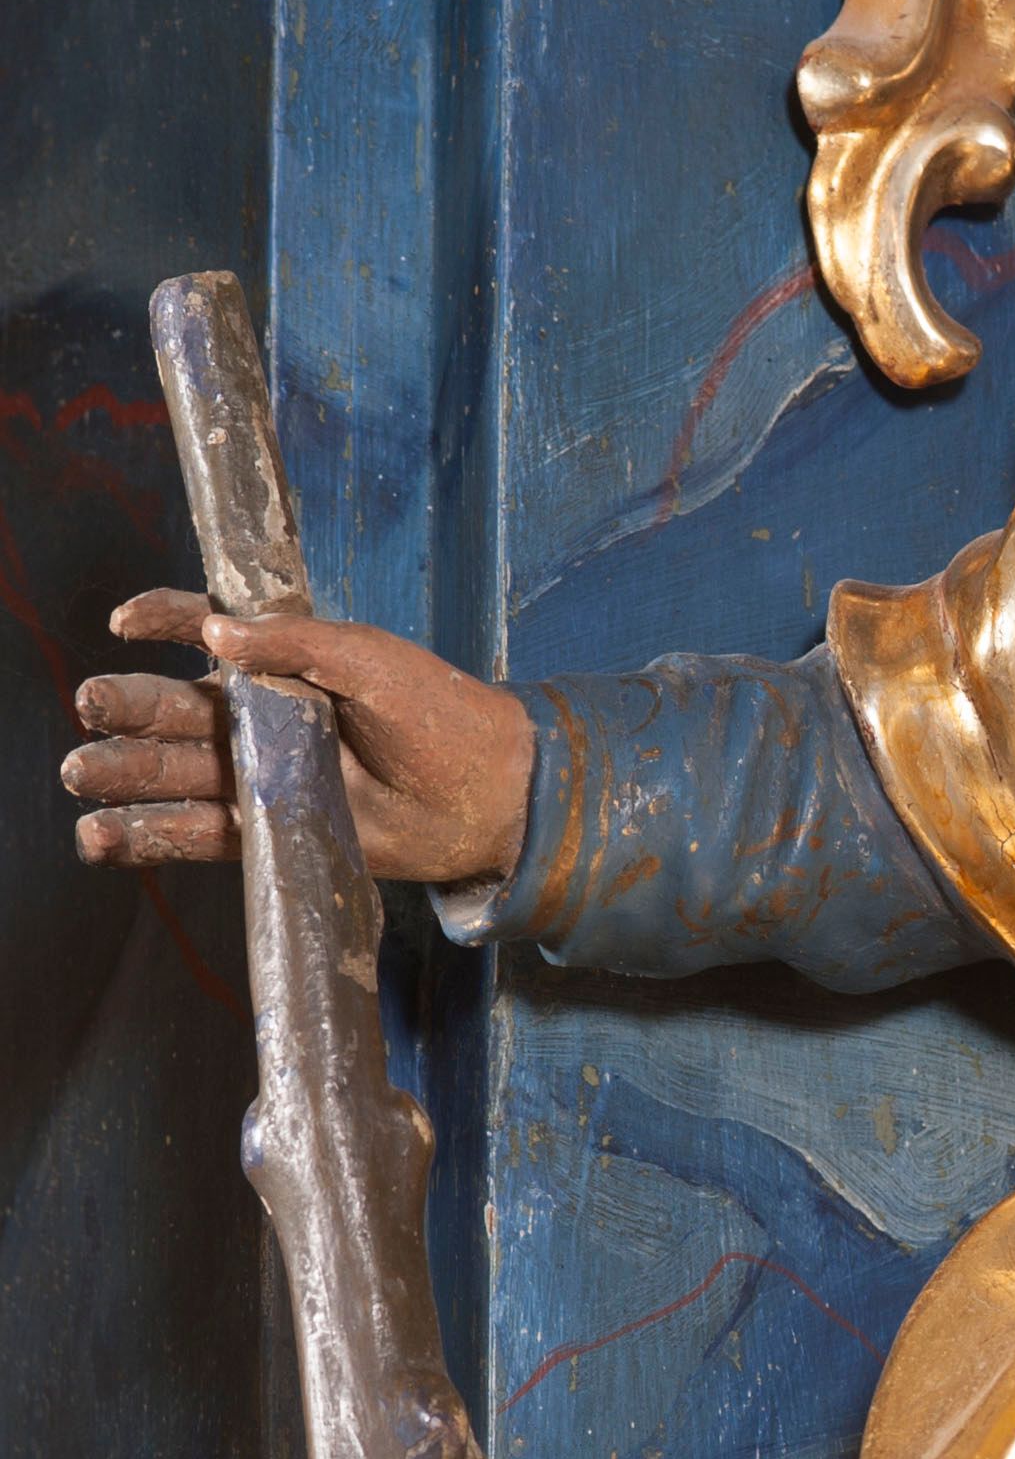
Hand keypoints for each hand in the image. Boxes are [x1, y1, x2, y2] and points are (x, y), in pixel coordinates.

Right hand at [62, 592, 536, 886]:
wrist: (488, 794)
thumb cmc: (438, 712)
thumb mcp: (370, 658)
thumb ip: (294, 642)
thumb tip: (215, 633)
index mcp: (282, 663)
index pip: (206, 631)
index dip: (164, 621)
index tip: (127, 622)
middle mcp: (261, 718)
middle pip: (176, 708)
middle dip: (128, 707)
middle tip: (90, 705)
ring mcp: (262, 776)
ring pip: (176, 773)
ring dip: (125, 776)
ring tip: (81, 774)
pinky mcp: (272, 831)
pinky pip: (200, 834)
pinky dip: (149, 837)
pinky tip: (102, 837)